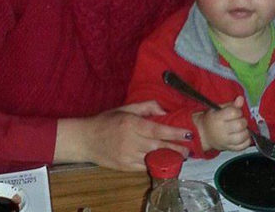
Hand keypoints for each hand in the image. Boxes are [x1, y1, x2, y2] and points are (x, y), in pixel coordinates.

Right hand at [55, 101, 190, 170]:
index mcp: (131, 124)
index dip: (174, 133)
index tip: (188, 134)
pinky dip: (155, 164)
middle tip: (189, 149)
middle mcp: (130, 141)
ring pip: (153, 158)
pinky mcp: (124, 167)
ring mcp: (127, 156)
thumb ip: (147, 107)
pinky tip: (164, 162)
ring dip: (168, 158)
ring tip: (181, 156)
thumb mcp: (127, 108)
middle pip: (158, 146)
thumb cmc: (107, 121)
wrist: (85, 140)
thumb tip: (165, 111)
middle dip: (176, 148)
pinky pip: (144, 167)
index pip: (158, 130)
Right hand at [193, 95, 249, 152]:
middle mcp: (222, 131)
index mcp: (218, 119)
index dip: (238, 111)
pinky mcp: (229, 148)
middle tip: (239, 120)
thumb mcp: (218, 108)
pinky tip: (243, 136)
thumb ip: (231, 104)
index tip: (236, 112)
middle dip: (243, 121)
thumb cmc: (212, 119)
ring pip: (242, 137)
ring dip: (246, 131)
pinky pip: (242, 146)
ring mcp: (225, 141)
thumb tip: (241, 99)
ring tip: (242, 129)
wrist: (204, 134)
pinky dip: (246, 141)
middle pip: (240, 125)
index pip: (234, 113)